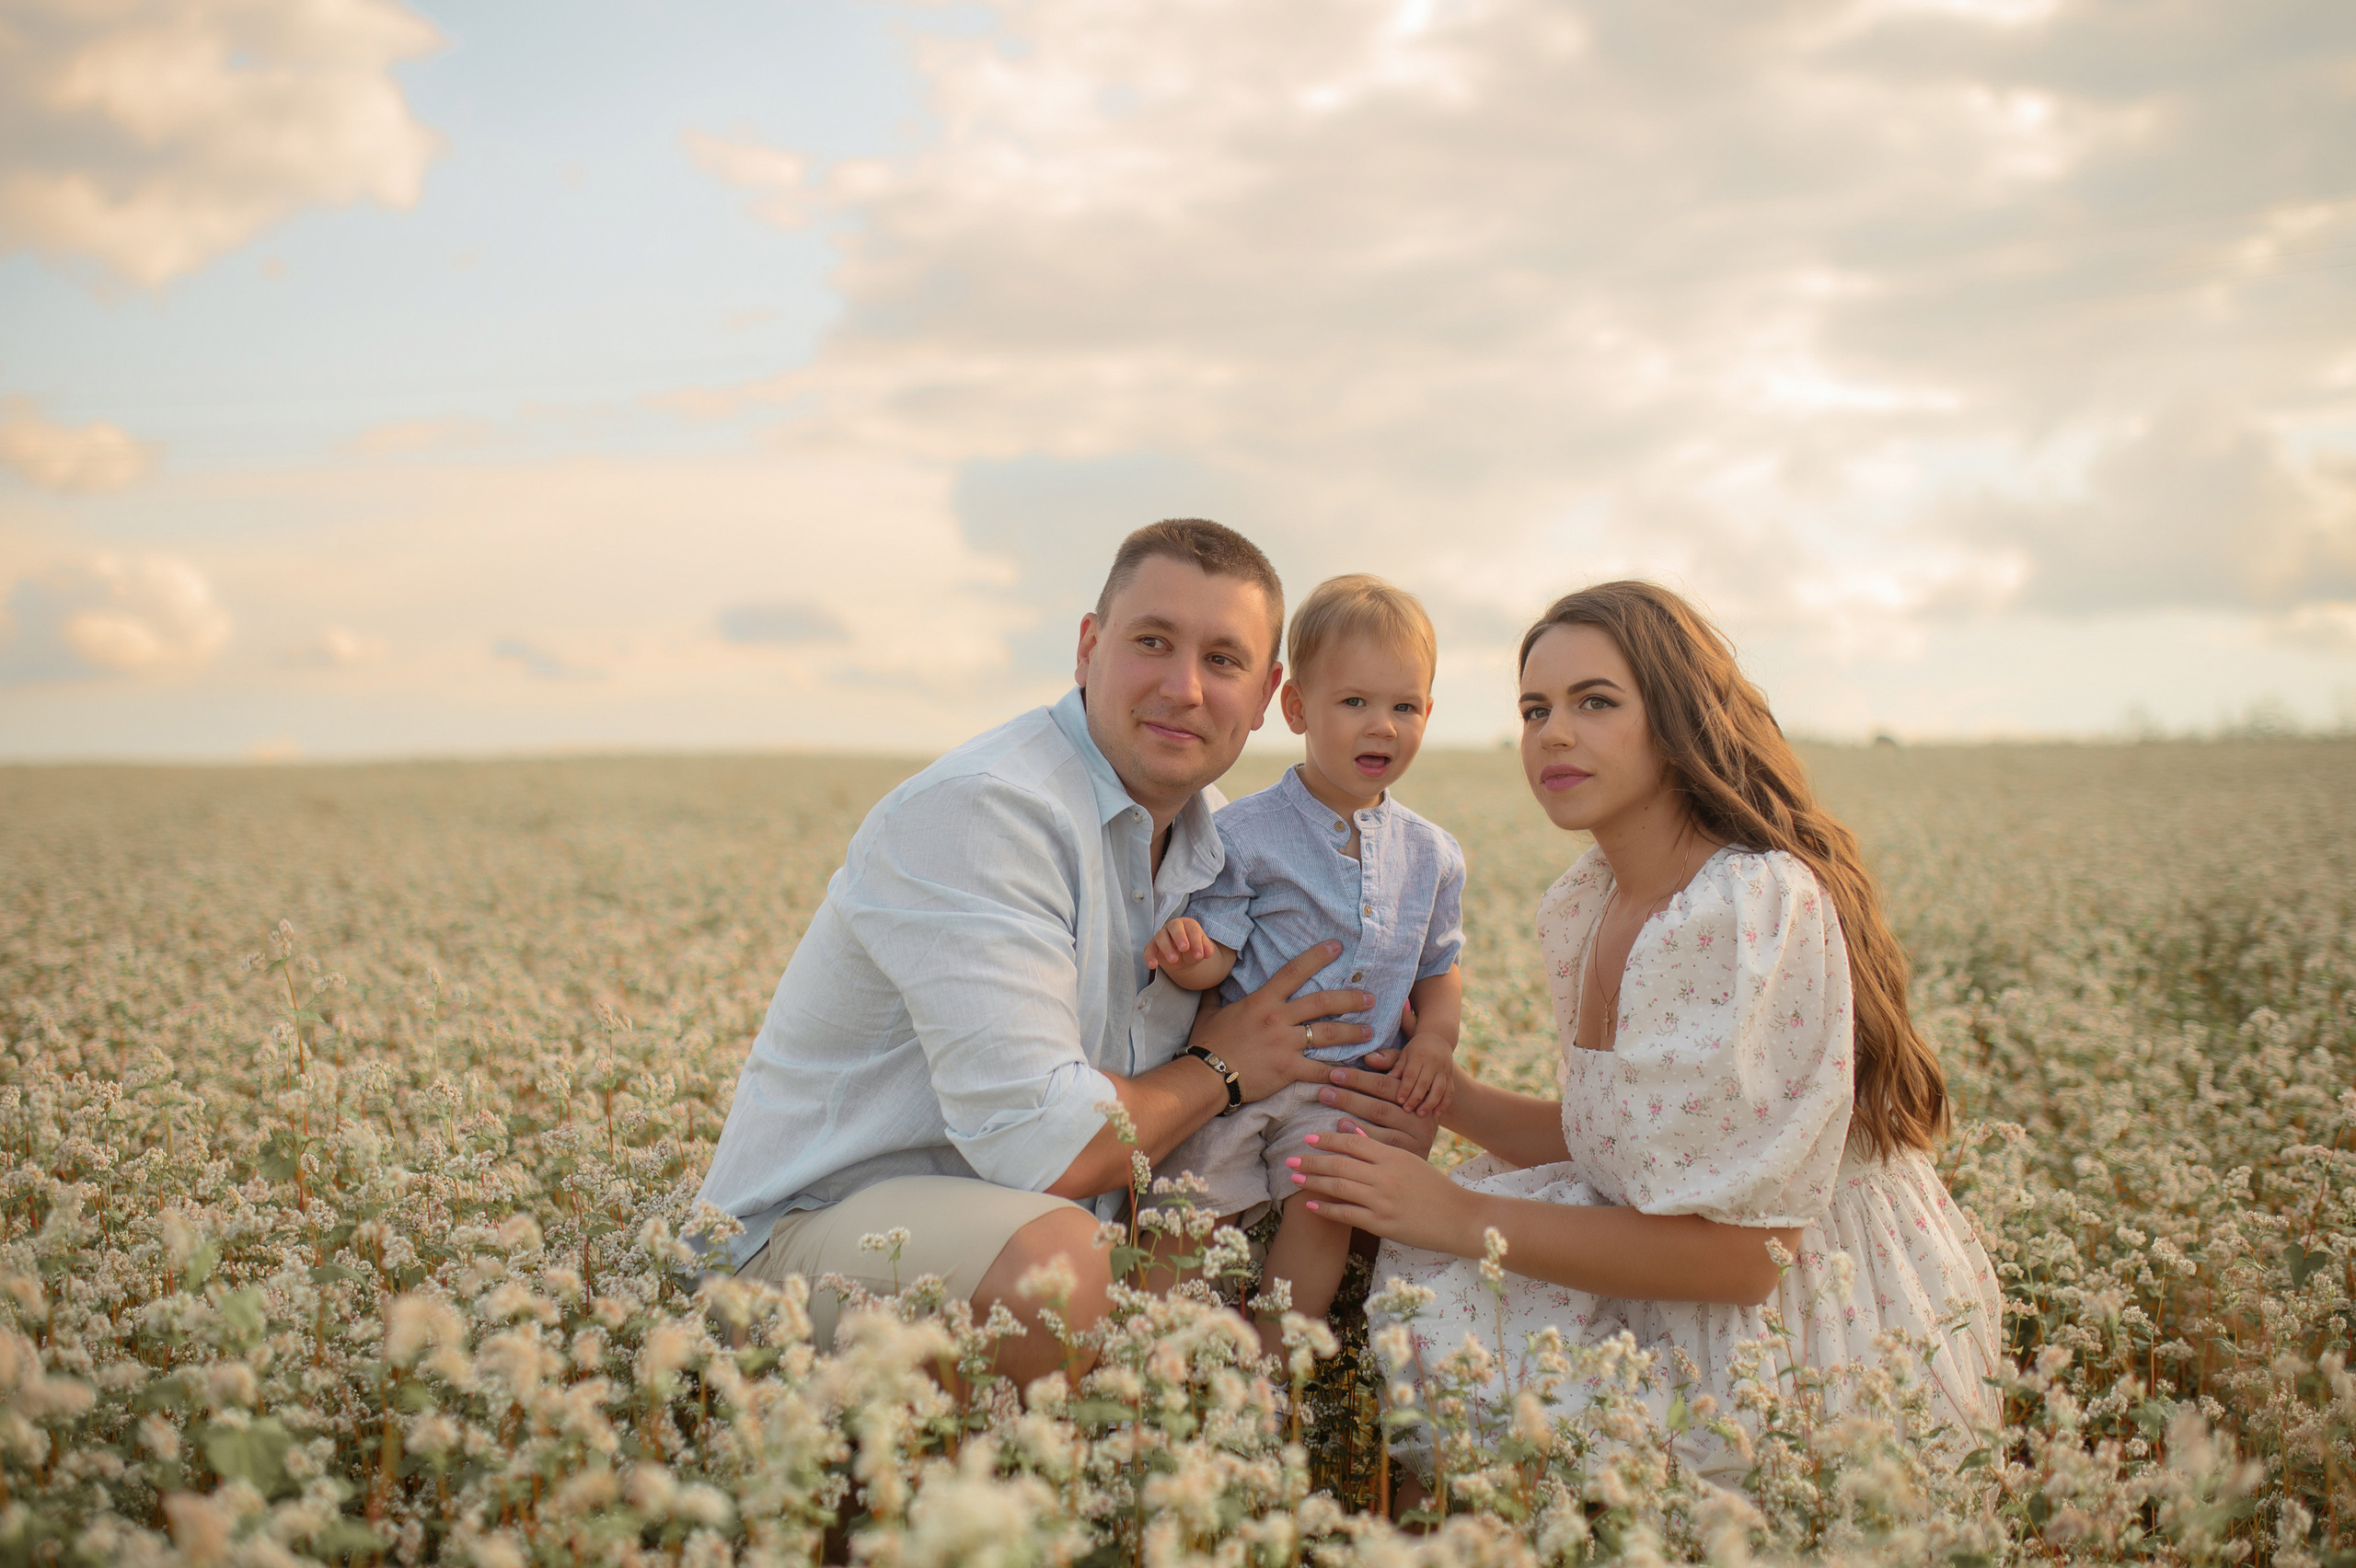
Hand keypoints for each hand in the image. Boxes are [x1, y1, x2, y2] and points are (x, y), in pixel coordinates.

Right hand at [1145, 916, 1212, 972]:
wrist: (1183, 958)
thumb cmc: (1192, 949)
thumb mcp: (1201, 950)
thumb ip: (1206, 949)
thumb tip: (1208, 952)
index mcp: (1188, 924)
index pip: (1192, 929)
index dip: (1196, 941)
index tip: (1199, 955)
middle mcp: (1173, 927)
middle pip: (1175, 926)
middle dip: (1180, 936)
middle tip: (1185, 948)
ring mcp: (1161, 935)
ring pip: (1161, 936)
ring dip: (1167, 948)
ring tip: (1174, 960)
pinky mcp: (1152, 946)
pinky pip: (1148, 949)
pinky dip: (1149, 956)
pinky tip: (1153, 965)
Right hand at [1187, 941, 1370, 1101]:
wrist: (1205, 1075)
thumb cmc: (1207, 1043)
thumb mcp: (1210, 1012)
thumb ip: (1216, 994)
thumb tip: (1211, 978)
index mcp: (1262, 1001)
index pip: (1294, 971)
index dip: (1317, 956)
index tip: (1337, 946)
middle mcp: (1278, 1018)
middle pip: (1322, 1003)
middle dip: (1350, 999)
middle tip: (1370, 998)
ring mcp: (1285, 1044)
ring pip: (1327, 1034)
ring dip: (1352, 1032)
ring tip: (1370, 1031)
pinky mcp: (1288, 1069)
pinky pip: (1319, 1069)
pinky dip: (1337, 1071)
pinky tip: (1352, 1071)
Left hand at [1284, 1126, 1478, 1252]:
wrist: (1458, 1217)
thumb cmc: (1435, 1188)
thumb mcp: (1411, 1161)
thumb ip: (1382, 1150)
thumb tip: (1354, 1135)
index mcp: (1394, 1155)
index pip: (1353, 1142)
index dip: (1328, 1140)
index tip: (1308, 1138)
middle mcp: (1385, 1175)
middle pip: (1340, 1163)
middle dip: (1312, 1160)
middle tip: (1291, 1159)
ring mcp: (1383, 1200)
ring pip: (1339, 1187)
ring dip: (1314, 1182)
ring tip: (1296, 1179)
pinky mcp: (1382, 1224)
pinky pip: (1347, 1214)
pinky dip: (1327, 1209)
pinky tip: (1312, 1205)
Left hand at [1313, 1052, 1438, 1155]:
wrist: (1425, 1161)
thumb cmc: (1408, 1110)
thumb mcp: (1404, 1085)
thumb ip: (1390, 1065)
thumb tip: (1369, 1057)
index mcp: (1419, 1097)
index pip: (1386, 1085)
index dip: (1359, 1079)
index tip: (1333, 1074)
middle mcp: (1421, 1120)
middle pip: (1380, 1108)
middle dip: (1349, 1099)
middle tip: (1323, 1092)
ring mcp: (1417, 1144)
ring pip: (1381, 1133)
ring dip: (1352, 1121)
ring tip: (1331, 1117)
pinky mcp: (1409, 1162)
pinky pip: (1382, 1153)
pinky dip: (1362, 1142)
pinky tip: (1342, 1134)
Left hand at [1390, 1035, 1455, 1117]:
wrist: (1438, 1038)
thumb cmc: (1416, 1049)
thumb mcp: (1404, 1053)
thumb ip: (1396, 1066)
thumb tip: (1384, 1077)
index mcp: (1419, 1056)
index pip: (1411, 1074)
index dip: (1405, 1088)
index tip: (1399, 1101)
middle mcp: (1433, 1063)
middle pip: (1425, 1083)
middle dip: (1416, 1098)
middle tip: (1407, 1111)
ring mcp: (1444, 1070)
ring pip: (1439, 1089)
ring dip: (1430, 1103)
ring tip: (1420, 1115)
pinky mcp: (1451, 1076)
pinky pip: (1450, 1091)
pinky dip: (1444, 1104)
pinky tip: (1437, 1114)